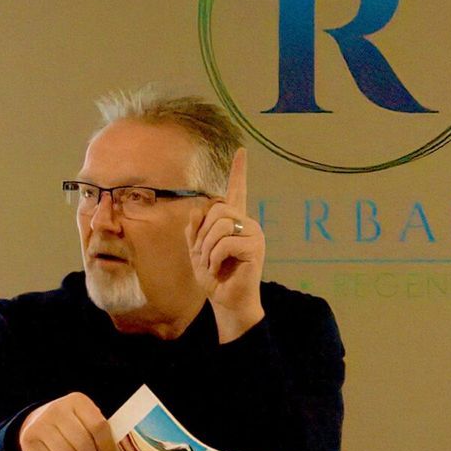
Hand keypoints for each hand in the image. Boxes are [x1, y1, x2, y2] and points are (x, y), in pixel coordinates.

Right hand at [18, 392, 116, 450]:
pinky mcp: (30, 438)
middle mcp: (58, 408)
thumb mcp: (84, 420)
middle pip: (84, 444)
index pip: (99, 427)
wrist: (37, 422)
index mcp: (77, 401)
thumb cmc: (70, 425)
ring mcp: (42, 423)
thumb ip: (98, 431)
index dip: (107, 448)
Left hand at [186, 147, 264, 342]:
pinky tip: (219, 269)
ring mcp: (254, 234)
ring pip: (219, 226)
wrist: (226, 300)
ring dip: (206, 249)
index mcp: (234, 220)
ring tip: (211, 264)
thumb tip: (197, 210)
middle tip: (204, 256)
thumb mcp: (197, 250)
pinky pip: (224, 243)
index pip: (236, 191)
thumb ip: (195, 229)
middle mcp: (247, 223)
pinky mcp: (255, 247)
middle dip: (202, 235)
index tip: (241, 150)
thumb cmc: (214, 276)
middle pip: (216, 210)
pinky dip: (214, 258)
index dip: (239, 171)